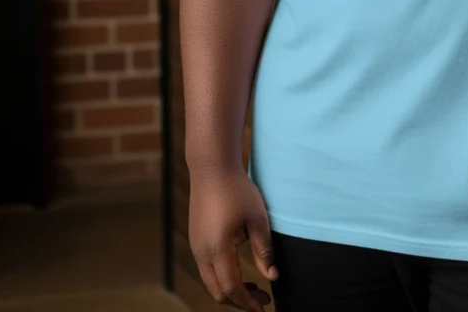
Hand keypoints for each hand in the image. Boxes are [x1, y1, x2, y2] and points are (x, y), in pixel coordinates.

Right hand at [188, 165, 277, 310]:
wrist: (212, 169)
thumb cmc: (238, 191)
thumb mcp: (257, 219)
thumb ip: (263, 251)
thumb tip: (272, 277)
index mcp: (218, 249)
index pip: (232, 288)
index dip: (248, 302)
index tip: (264, 306)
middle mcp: (201, 253)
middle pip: (218, 292)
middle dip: (239, 301)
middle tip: (262, 298)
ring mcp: (195, 247)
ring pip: (210, 282)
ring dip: (230, 290)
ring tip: (254, 286)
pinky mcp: (195, 241)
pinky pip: (206, 270)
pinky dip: (222, 277)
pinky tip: (238, 270)